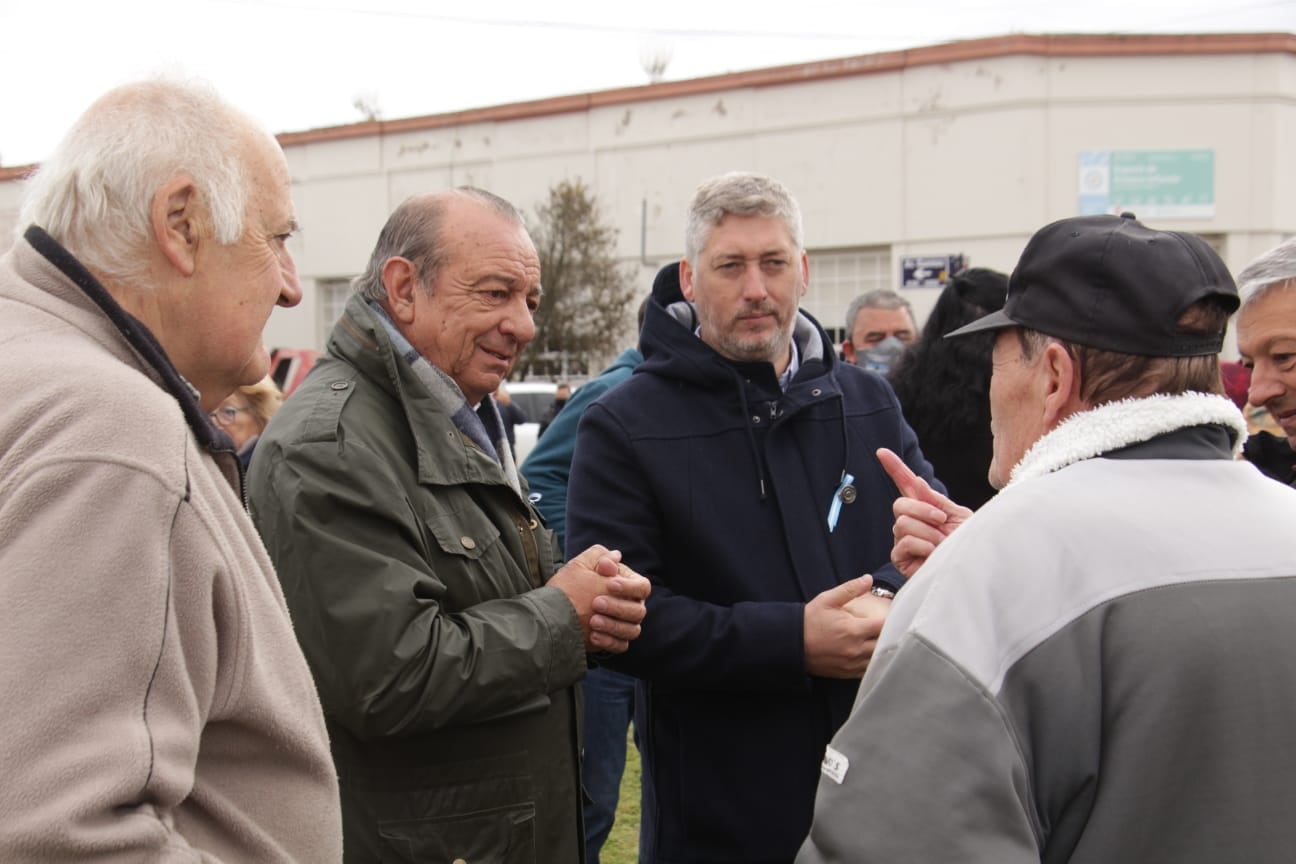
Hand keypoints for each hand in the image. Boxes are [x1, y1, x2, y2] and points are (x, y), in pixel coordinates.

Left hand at [549, 546, 649, 653]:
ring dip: (613, 625)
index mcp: (627, 586)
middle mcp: (629, 606)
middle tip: (596, 603)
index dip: (629, 586)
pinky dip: (609, 641)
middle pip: (638, 611)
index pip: (642, 587)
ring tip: (593, 621)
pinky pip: (621, 645)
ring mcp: (623, 625)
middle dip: (617, 607)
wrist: (551, 613)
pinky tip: (593, 635)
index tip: (610, 584)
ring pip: (632, 630)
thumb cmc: (568, 587)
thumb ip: (599, 556)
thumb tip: (615, 555)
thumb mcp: (580, 566)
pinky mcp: (614, 641)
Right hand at [804, 575, 886, 678]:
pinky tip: (874, 655)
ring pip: (880, 660)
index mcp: (854, 629)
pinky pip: (869, 671)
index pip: (885, 626)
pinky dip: (874, 663)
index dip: (894, 619)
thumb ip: (850, 589)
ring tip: (887, 641)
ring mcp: (853, 663)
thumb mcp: (828, 600)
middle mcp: (856, 649)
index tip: (896, 614)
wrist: (792, 643)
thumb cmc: (810, 620)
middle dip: (892, 635)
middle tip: (895, 628)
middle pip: (886, 644)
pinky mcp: (848, 673)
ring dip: (884, 651)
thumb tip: (869, 579)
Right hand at [876, 448, 971, 577]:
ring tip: (941, 544)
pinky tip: (932, 553)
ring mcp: (902, 539)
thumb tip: (915, 480)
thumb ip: (934, 500)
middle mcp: (909, 522)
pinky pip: (905, 542)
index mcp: (923, 507)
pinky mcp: (900, 557)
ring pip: (903, 523)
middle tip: (942, 522)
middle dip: (923, 510)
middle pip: (900, 504)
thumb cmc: (966, 544)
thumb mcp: (957, 516)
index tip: (882, 452)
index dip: (894, 467)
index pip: (905, 484)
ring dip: (928, 532)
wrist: (972, 567)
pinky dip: (923, 545)